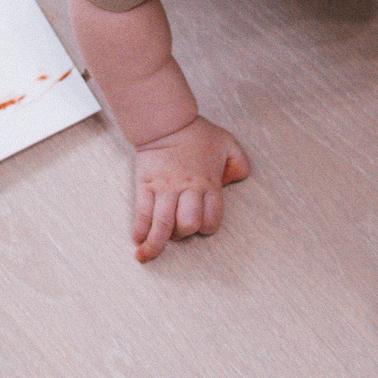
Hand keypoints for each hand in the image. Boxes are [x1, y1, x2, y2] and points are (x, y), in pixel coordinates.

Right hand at [129, 116, 249, 262]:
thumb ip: (239, 164)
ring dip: (156, 244)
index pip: (211, 218)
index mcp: (208, 184)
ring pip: (162, 224)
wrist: (167, 121)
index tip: (201, 227)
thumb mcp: (228, 144)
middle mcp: (187, 190)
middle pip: (188, 225)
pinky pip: (142, 213)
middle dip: (184, 235)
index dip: (207, 228)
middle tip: (179, 232)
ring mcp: (164, 189)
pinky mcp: (145, 185)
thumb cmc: (197, 133)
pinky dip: (140, 229)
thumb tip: (236, 181)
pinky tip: (137, 240)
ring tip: (146, 256)